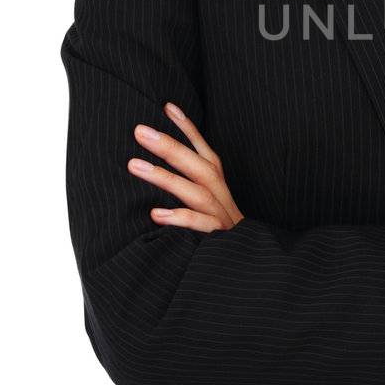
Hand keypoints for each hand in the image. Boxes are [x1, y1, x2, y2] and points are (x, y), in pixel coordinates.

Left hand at [127, 101, 243, 232]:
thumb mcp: (208, 214)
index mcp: (221, 192)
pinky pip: (203, 228)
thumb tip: (154, 175)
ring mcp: (225, 222)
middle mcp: (225, 202)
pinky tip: (156, 215)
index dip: (189, 130)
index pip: (206, 154)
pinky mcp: (222, 243)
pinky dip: (181, 219)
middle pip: (201, 168)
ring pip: (199, 193)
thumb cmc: (221, 242)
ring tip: (133, 165)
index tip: (167, 107)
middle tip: (139, 130)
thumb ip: (190, 195)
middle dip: (170, 146)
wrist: (251, 277)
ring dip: (166, 177)